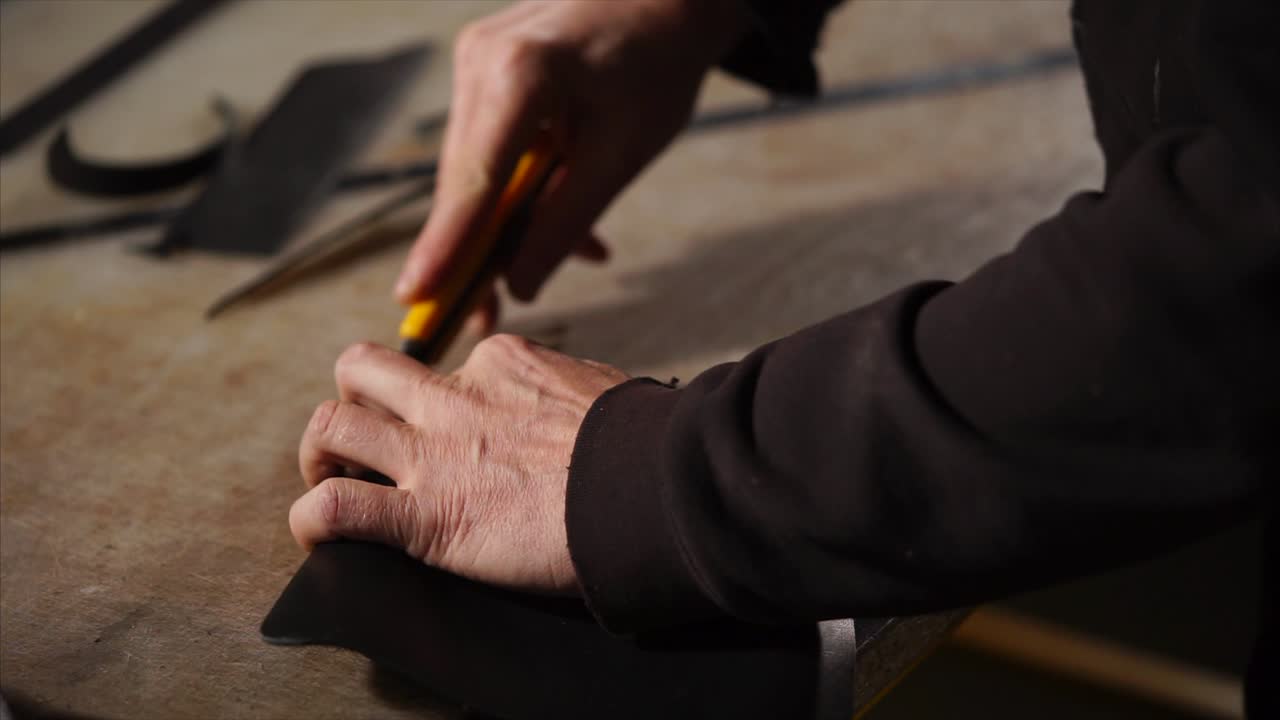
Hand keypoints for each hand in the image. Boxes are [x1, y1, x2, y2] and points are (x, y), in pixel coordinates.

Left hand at [290, 335, 628, 592]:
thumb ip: (564, 388)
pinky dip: (313, 520)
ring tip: (330, 479)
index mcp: (499, 362)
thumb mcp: (599, 389)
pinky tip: (321, 532)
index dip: (431, 398)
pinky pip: (336, 508)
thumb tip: (572, 400)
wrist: (651, 488)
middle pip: (361, 371)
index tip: (447, 431)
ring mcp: (433, 454)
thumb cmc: (643, 443)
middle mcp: (453, 397)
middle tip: (362, 441)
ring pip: (329, 426)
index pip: (439, 365)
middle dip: (349, 401)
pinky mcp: (426, 516)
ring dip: (318, 454)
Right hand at [395, 0, 746, 321]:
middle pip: (464, 181)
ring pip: (474, 169)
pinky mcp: (483, 67)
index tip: (415, 296)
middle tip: (472, 321)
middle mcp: (482, 59)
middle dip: (472, 254)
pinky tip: (558, 224)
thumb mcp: (622, 155)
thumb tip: (519, 285)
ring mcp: (476, 59)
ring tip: (534, 276)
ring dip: (504, 225)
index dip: (444, 246)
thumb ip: (567, 221)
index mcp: (523, 74)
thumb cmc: (658, 66)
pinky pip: (488, 146)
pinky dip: (516, 190)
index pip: (474, 180)